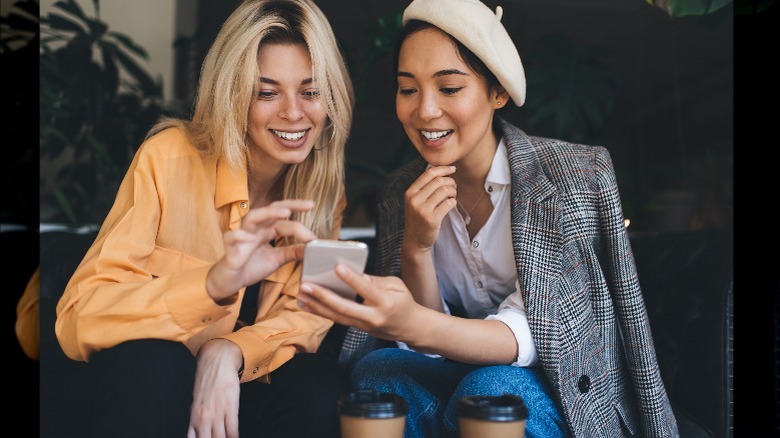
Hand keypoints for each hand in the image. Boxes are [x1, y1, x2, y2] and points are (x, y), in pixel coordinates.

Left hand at [187, 339, 242, 437]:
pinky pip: (232, 429)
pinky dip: (234, 437)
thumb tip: (198, 434)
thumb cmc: (207, 382)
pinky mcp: (230, 407)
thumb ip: (197, 420)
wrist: (216, 362)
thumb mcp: (197, 403)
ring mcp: (217, 413)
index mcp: (194, 417)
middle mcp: (204, 418)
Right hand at [206, 199, 316, 300]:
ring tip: (285, 213)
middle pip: (271, 210)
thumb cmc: (252, 266)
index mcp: (267, 230)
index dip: (301, 226)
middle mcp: (256, 228)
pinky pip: (231, 237)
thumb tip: (312, 247)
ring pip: (253, 217)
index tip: (315, 238)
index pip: (285, 220)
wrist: (231, 281)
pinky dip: (239, 235)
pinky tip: (248, 238)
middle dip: (289, 205)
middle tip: (308, 205)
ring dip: (268, 213)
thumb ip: (292, 251)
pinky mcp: (230, 247)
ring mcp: (242, 236)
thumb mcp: (277, 259)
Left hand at [297, 264, 423, 342]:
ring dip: (316, 306)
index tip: (337, 267)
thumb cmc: (404, 302)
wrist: (411, 328)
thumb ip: (375, 280)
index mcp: (386, 302)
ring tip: (301, 295)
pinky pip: (337, 320)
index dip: (351, 279)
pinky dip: (321, 312)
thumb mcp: (396, 286)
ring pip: (336, 317)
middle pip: (344, 308)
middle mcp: (373, 316)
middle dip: (323, 296)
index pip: (366, 289)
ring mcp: (364, 325)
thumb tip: (355, 275)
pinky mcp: (358, 328)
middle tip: (306, 285)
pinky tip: (308, 304)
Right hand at [403, 166, 456, 251]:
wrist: (415, 241)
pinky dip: (453, 202)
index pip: (428, 173)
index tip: (453, 169)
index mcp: (410, 192)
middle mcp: (414, 199)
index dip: (443, 169)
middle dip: (451, 182)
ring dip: (453, 192)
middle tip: (454, 187)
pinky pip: (449, 203)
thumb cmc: (418, 218)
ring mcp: (422, 210)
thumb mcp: (415, 201)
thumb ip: (424, 188)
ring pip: (445, 191)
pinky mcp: (432, 219)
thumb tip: (442, 170)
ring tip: (452, 196)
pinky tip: (451, 205)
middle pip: (439, 181)